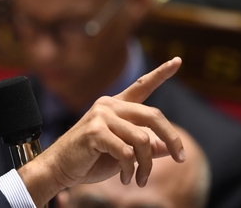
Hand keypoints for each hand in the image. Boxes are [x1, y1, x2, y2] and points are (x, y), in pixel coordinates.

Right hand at [18, 57, 184, 205]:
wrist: (59, 168)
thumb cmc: (91, 159)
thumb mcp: (124, 153)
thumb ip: (145, 147)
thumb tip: (168, 148)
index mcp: (116, 105)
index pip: (143, 86)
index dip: (161, 73)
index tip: (177, 61)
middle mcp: (110, 105)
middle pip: (154, 116)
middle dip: (172, 138)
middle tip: (180, 158)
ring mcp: (102, 116)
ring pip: (142, 139)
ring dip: (146, 165)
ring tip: (141, 180)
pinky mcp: (95, 131)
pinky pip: (126, 152)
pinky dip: (130, 170)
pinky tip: (125, 178)